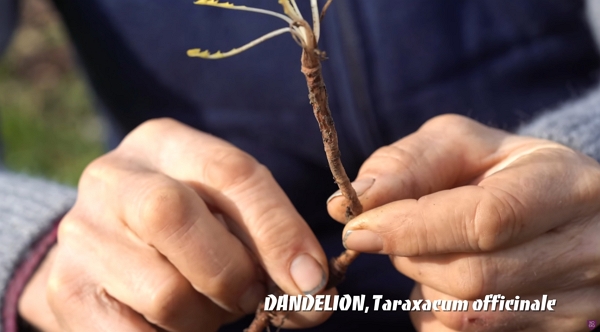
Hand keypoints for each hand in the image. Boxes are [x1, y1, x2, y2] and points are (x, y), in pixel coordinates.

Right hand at [19, 118, 331, 330]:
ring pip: (164, 292)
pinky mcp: (65, 288)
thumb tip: (315, 298)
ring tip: (206, 308)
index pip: (230, 171)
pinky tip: (178, 327)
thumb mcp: (232, 220)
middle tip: (249, 296)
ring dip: (205, 317)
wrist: (111, 246)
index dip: (279, 230)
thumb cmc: (192, 230)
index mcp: (166, 144)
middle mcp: (113, 176)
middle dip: (232, 272)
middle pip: (174, 215)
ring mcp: (80, 232)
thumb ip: (273, 250)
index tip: (312, 281)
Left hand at [327, 114, 599, 330]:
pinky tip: (447, 282)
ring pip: (463, 315)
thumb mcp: (459, 147)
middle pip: (470, 277)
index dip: (411, 229)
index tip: (358, 229)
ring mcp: (576, 305)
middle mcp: (583, 252)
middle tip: (398, 231)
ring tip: (434, 251)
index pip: (483, 220)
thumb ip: (406, 165)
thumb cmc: (500, 171)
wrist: (553, 211)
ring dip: (423, 284)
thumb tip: (346, 205)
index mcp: (565, 188)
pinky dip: (435, 313)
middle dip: (411, 255)